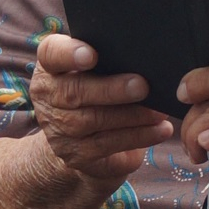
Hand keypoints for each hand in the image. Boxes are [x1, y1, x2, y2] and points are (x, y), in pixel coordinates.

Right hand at [30, 34, 173, 183]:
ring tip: (159, 110)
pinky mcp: (75, 154)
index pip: (51, 53)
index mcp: (51, 67)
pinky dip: (138, 136)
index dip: (69, 54)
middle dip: (111, 89)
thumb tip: (146, 54)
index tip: (92, 55)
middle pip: (74, 92)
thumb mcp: (96, 68)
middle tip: (143, 86)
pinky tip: (160, 129)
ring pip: (94, 121)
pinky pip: (108, 145)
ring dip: (132, 115)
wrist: (79, 138)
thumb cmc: (97, 87)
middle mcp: (48, 97)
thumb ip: (111, 56)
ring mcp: (58, 129)